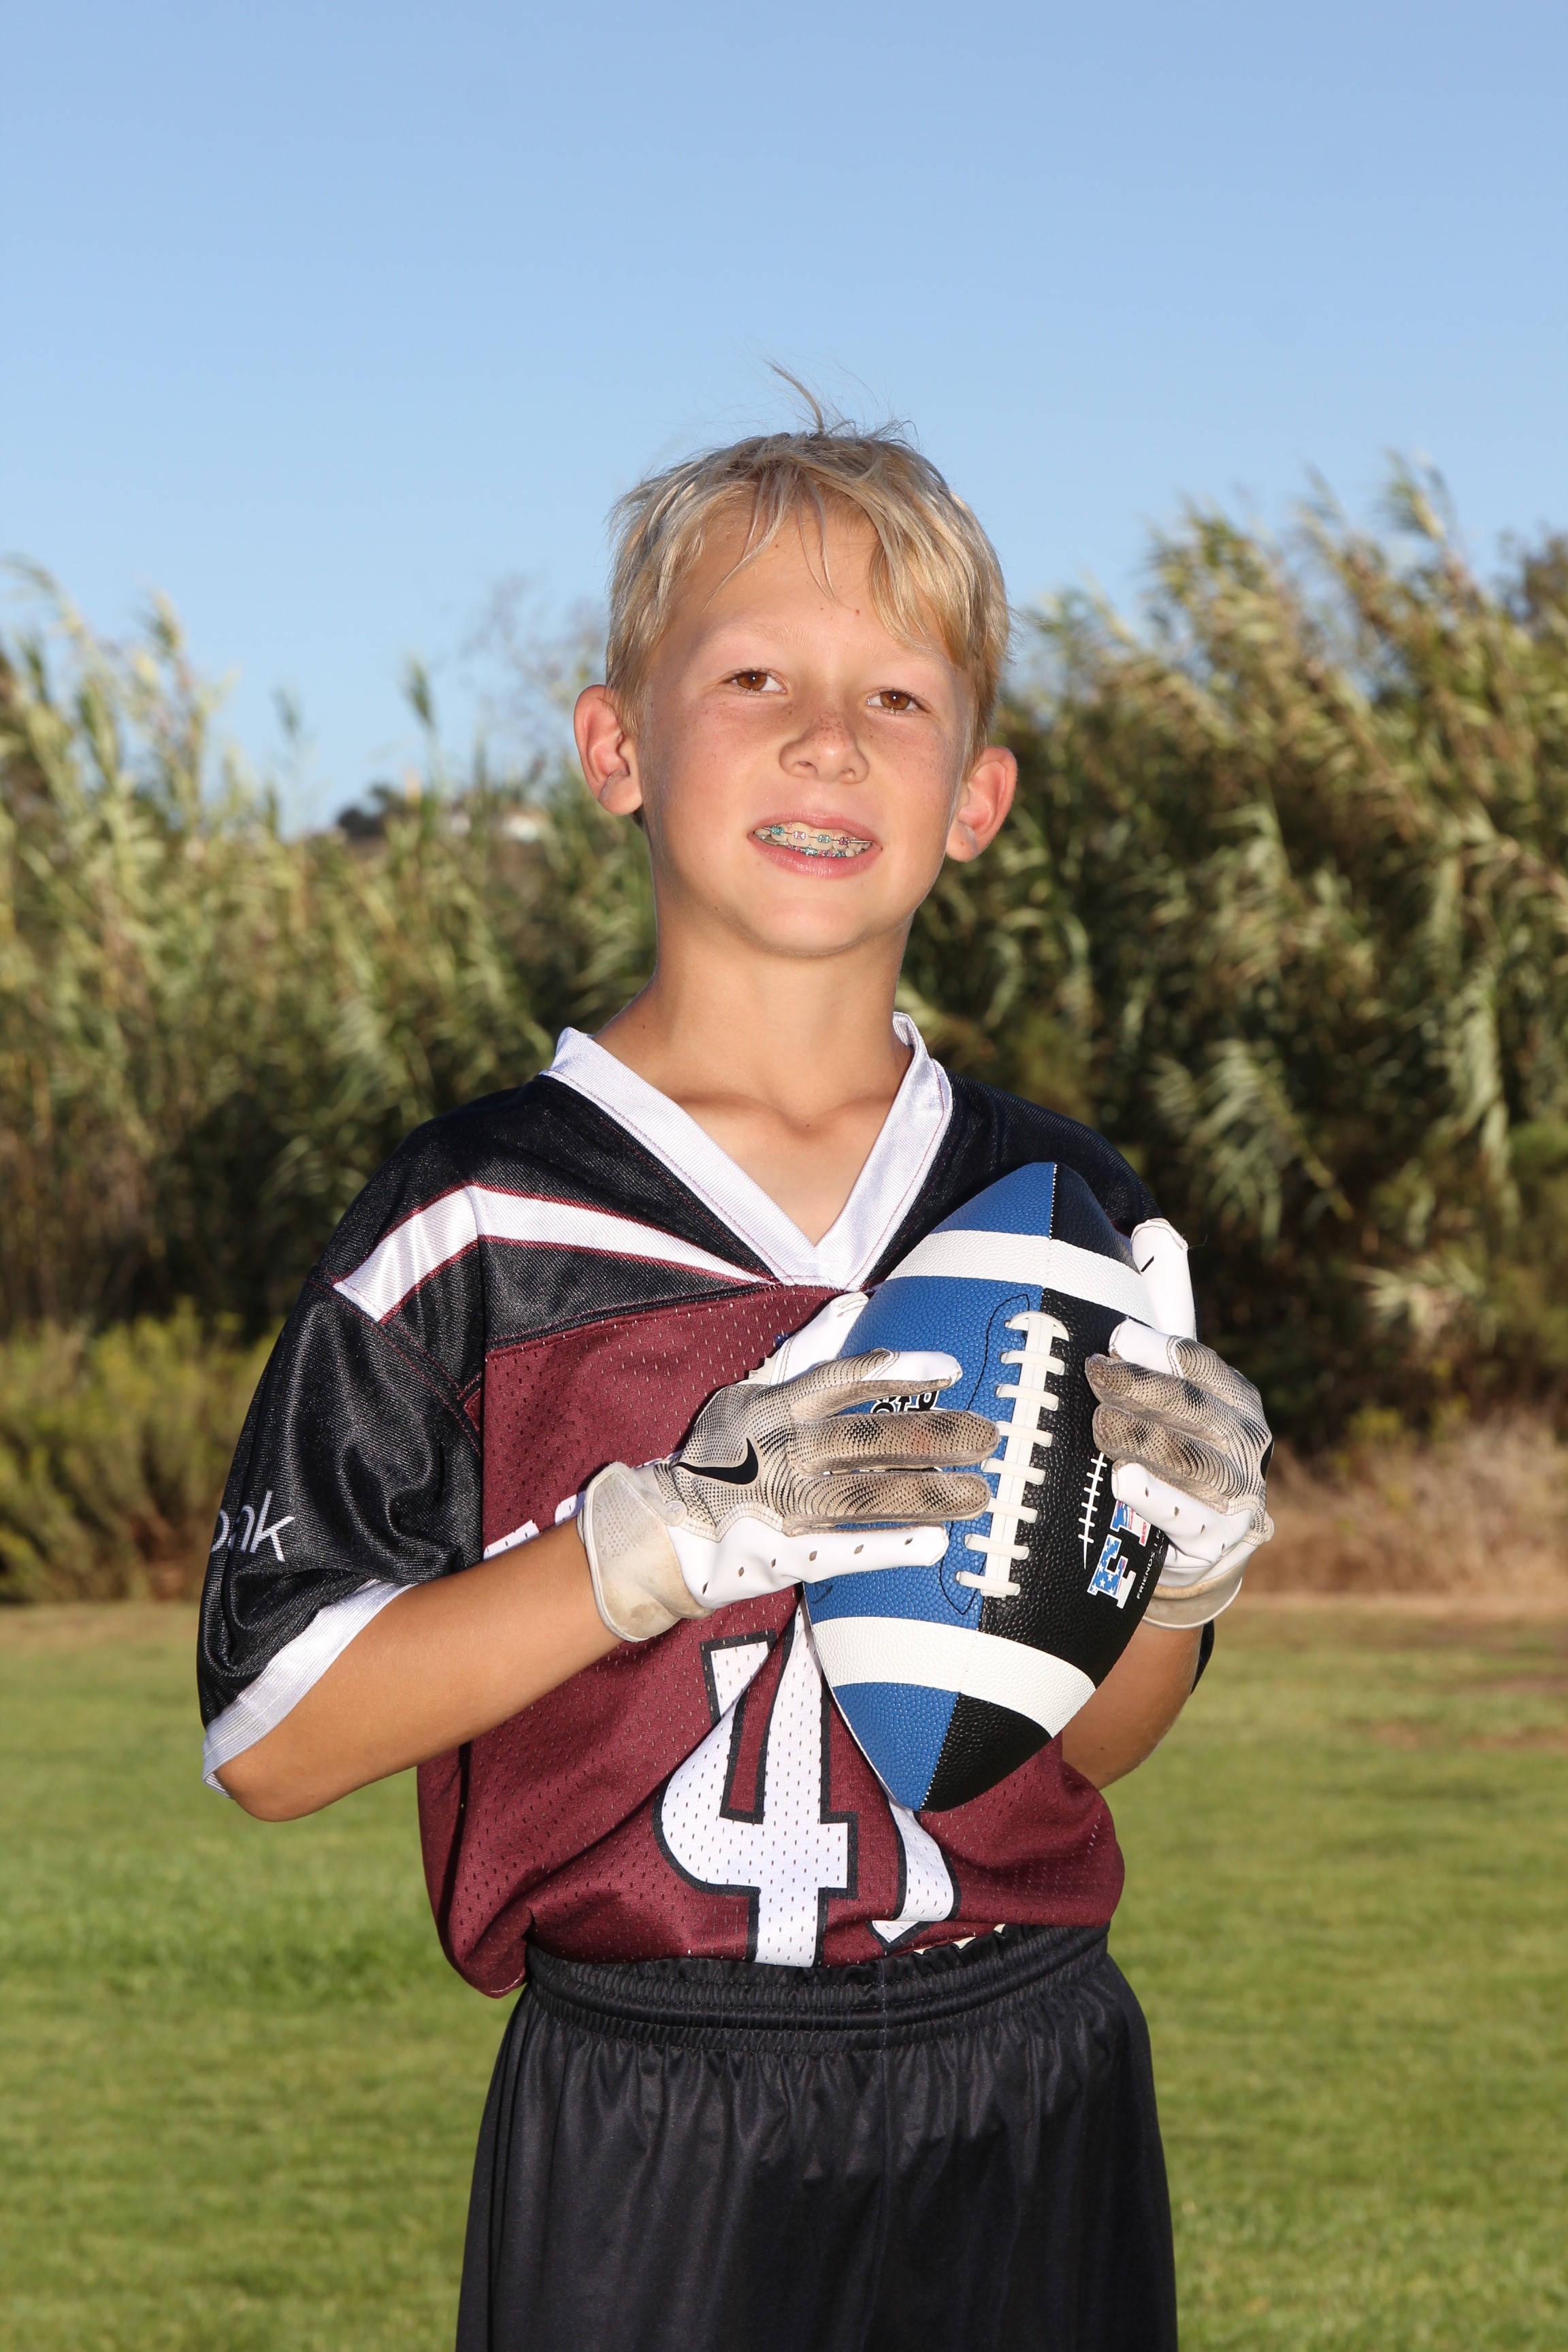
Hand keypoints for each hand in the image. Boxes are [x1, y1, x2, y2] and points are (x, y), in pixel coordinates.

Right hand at [580, 1348, 996, 1640]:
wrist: (662, 1528)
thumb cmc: (717, 1456)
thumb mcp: (748, 1394)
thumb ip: (803, 1356)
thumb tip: (852, 1308)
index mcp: (777, 1408)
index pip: (844, 1380)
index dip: (900, 1372)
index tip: (951, 1369)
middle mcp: (784, 1452)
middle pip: (868, 1439)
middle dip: (933, 1437)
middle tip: (988, 1438)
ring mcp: (785, 1506)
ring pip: (867, 1496)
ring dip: (928, 1494)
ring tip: (978, 1494)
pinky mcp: (786, 1554)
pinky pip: (845, 1550)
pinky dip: (890, 1547)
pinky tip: (935, 1545)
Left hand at [1085, 1321, 1273, 1626]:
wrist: (1207, 1538)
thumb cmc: (1180, 1453)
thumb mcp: (1178, 1408)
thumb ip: (1158, 1365)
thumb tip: (1128, 1320)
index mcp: (1237, 1400)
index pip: (1200, 1366)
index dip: (1158, 1349)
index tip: (1115, 1340)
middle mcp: (1245, 1442)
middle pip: (1191, 1406)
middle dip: (1139, 1387)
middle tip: (1096, 1375)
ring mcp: (1236, 1491)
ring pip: (1187, 1458)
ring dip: (1141, 1436)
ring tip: (1103, 1422)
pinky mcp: (1217, 1536)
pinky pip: (1182, 1515)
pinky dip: (1151, 1496)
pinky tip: (1123, 1478)